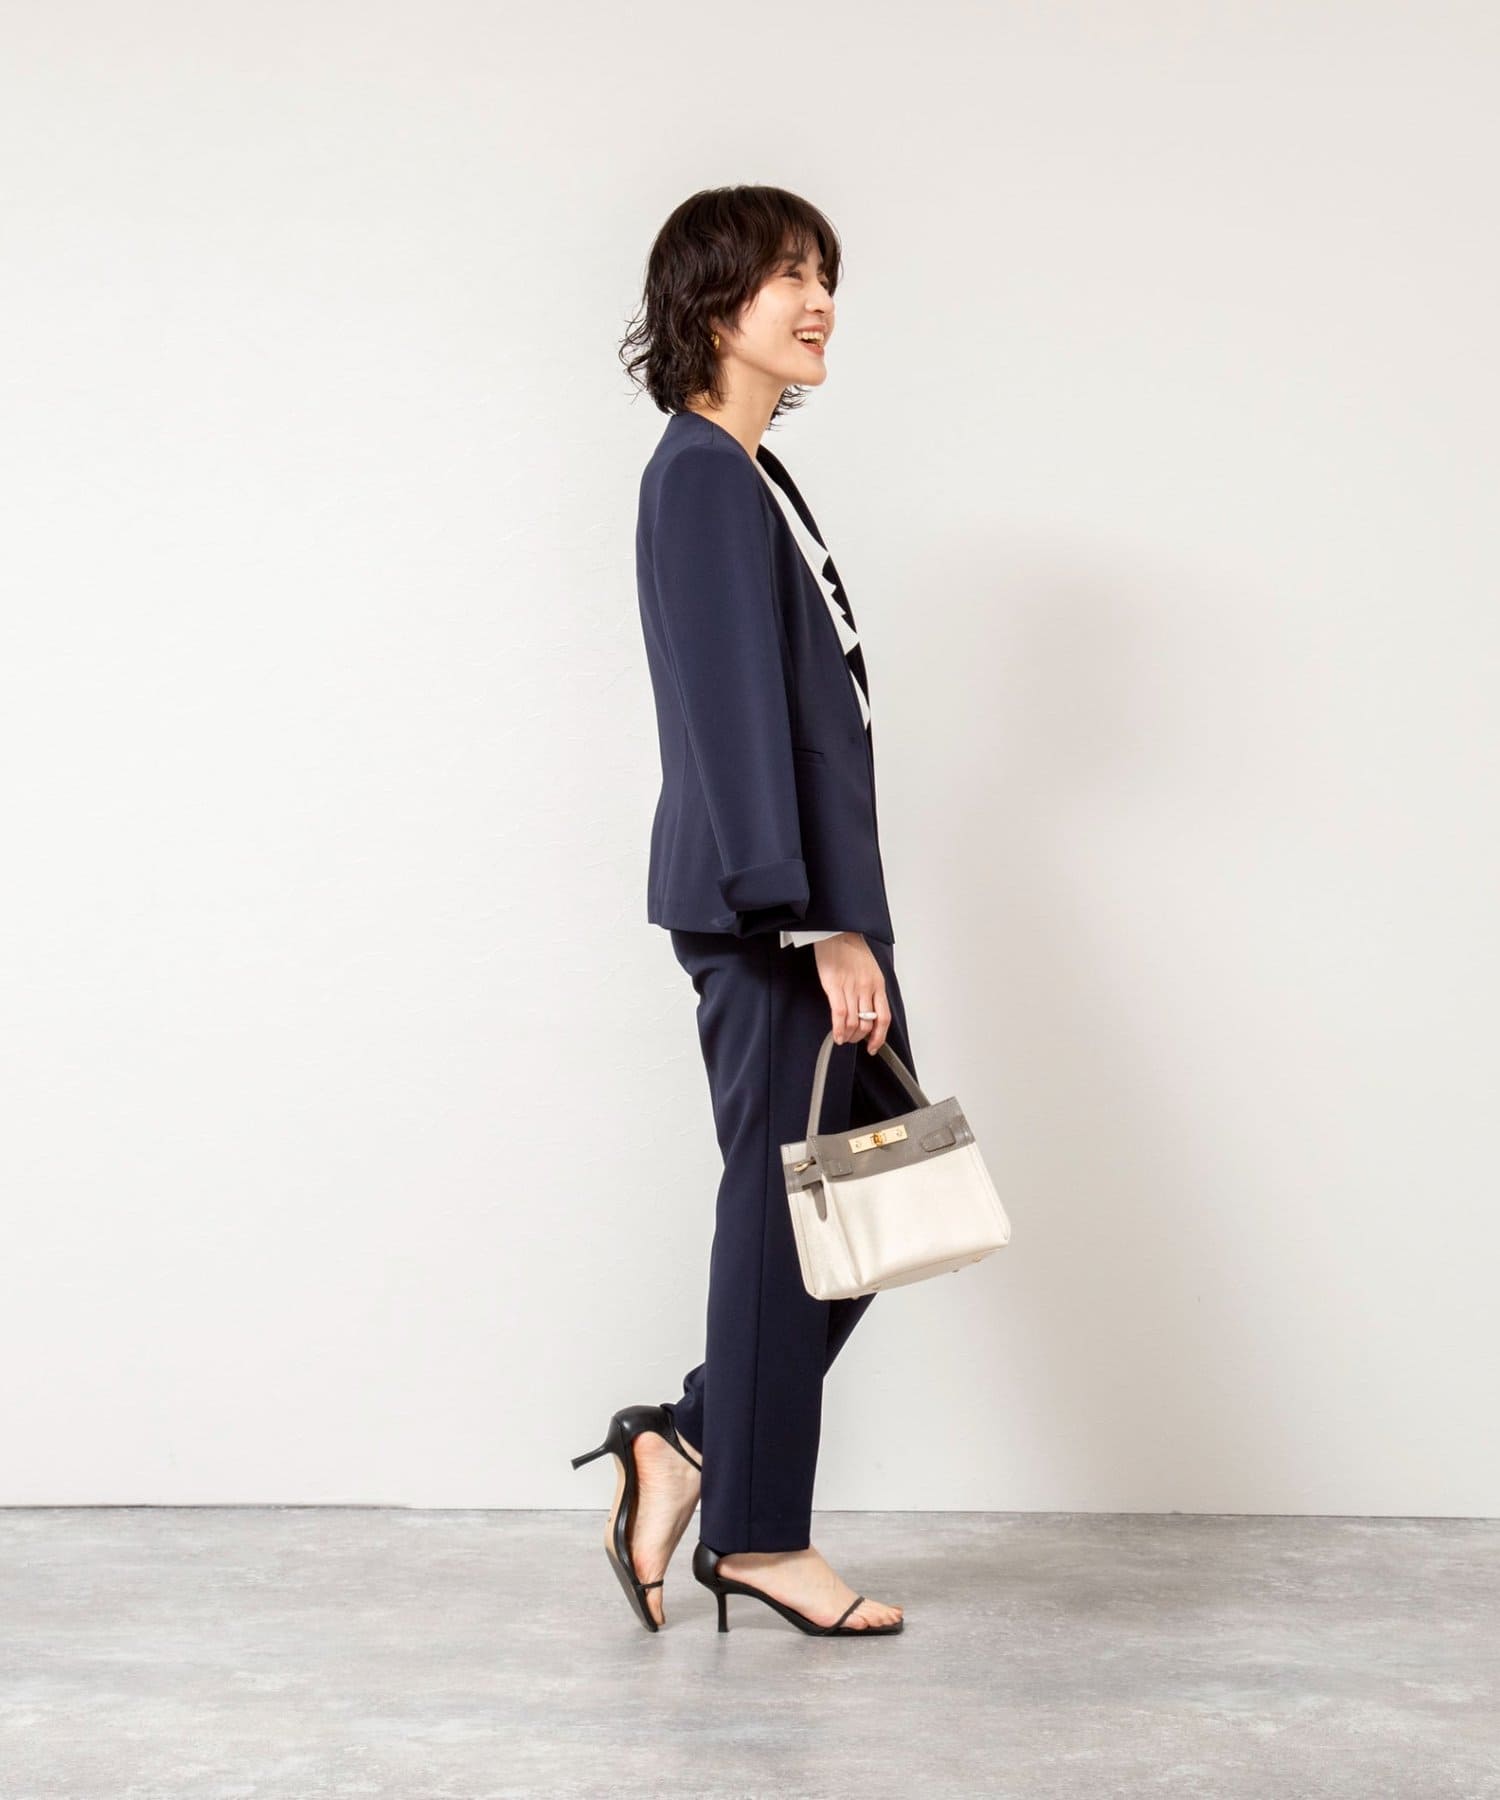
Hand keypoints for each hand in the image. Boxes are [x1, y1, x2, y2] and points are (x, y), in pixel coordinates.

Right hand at [812, 933, 890, 1054]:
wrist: (837, 932)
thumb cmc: (851, 949)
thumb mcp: (870, 970)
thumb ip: (871, 990)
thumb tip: (868, 1011)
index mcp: (877, 984)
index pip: (884, 1018)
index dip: (879, 1036)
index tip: (874, 1046)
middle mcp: (867, 988)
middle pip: (868, 1024)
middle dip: (861, 1038)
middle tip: (854, 1041)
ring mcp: (851, 987)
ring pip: (854, 1023)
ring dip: (849, 1036)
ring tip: (844, 1039)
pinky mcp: (834, 986)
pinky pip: (840, 1015)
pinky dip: (838, 1030)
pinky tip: (837, 1036)